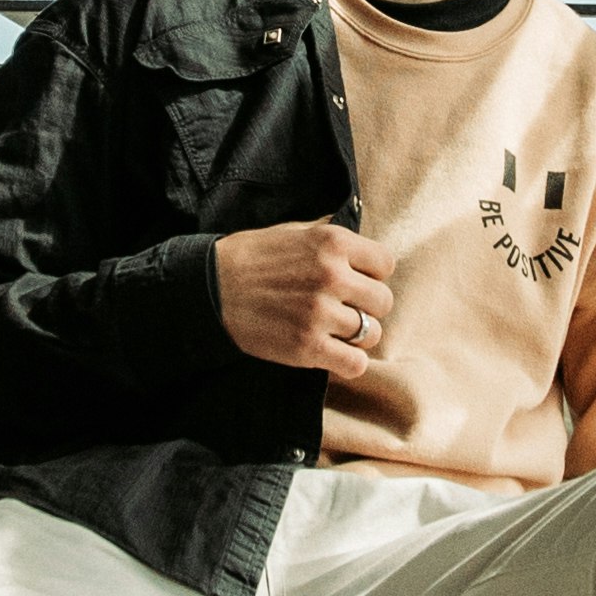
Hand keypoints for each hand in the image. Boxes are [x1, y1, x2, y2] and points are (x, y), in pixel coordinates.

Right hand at [212, 215, 393, 377]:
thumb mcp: (294, 230)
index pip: (385, 264)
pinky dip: (348, 363)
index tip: (355, 282)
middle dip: (367, 307)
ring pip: (372, 334)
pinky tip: (332, 354)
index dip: (372, 275)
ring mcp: (320, 313)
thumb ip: (330, 235)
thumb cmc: (251, 257)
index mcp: (332, 242)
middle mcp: (331, 276)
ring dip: (357, 336)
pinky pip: (355, 364)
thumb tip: (360, 243)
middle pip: (383, 301)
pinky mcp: (307, 347)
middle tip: (344, 309)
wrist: (209, 287)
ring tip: (335, 332)